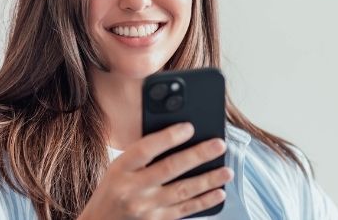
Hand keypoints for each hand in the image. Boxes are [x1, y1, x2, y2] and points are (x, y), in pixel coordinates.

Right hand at [78, 123, 232, 219]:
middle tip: (219, 145)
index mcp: (120, 169)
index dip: (168, 137)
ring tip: (226, 171)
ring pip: (182, 190)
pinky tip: (217, 193)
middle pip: (170, 168)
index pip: (145, 149)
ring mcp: (145, 208)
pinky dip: (204, 201)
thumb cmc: (112, 192)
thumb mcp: (117, 170)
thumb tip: (176, 140)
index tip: (189, 127)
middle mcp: (132, 188)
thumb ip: (140, 157)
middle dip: (198, 155)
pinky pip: (185, 210)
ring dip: (208, 180)